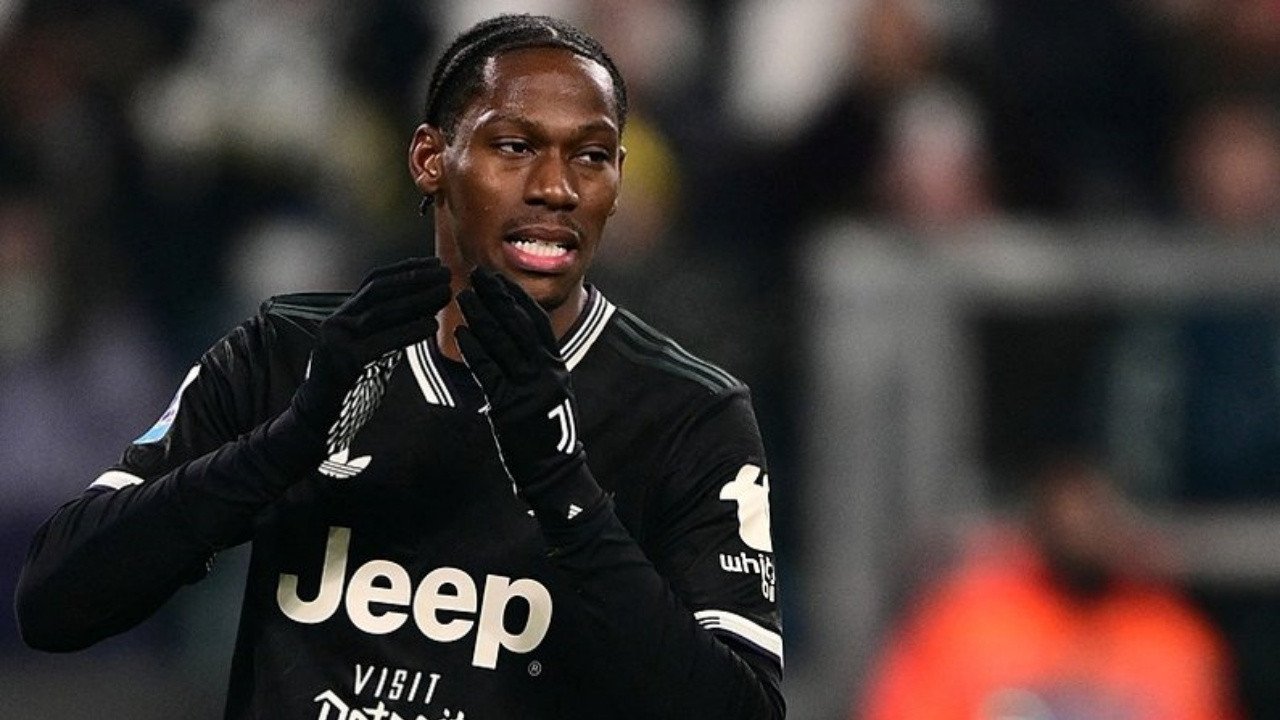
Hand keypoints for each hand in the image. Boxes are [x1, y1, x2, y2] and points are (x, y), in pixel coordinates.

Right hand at [293, 257, 451, 432]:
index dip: (406, 270)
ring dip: (418, 300)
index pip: (374, 282)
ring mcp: (338, 341)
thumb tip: (422, 308)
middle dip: (415, 279)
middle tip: (447, 273)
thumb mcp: (369, 348)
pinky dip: (410, 332)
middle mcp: (336, 322)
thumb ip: (386, 328)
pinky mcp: (345, 363)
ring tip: (446, 293)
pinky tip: (432, 327)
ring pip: (382, 312)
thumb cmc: (350, 385)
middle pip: (380, 290)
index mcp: (342, 315)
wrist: (319, 420)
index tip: (434, 264)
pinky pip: (383, 342)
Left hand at [454, 268, 579, 485]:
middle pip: (519, 326)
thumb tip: (509, 333)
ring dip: (481, 318)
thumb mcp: (548, 392)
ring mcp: (530, 391)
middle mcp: (547, 374)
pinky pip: (489, 373)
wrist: (551, 472)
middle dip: (498, 299)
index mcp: (556, 367)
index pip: (537, 322)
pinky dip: (474, 351)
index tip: (499, 279)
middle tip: (478, 276)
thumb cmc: (544, 432)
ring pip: (503, 345)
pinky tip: (460, 334)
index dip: (517, 298)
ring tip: (463, 297)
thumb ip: (534, 364)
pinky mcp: (511, 409)